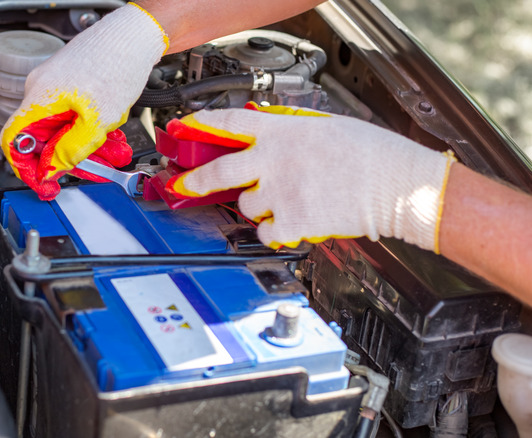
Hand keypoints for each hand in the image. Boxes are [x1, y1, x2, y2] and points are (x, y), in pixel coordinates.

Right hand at [0, 3, 168, 199]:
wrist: (136, 35)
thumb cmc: (117, 63)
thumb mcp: (97, 120)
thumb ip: (71, 149)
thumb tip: (52, 169)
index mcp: (40, 98)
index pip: (12, 140)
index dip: (24, 167)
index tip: (42, 183)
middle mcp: (42, 90)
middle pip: (43, 138)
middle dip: (68, 159)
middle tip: (89, 171)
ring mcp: (58, 87)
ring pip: (64, 128)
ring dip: (87, 146)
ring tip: (112, 153)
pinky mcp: (73, 84)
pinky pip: (75, 115)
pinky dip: (92, 129)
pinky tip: (112, 136)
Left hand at [166, 106, 456, 250]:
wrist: (396, 184)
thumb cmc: (370, 154)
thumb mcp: (323, 128)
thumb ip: (289, 132)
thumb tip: (267, 138)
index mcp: (283, 131)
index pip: (230, 122)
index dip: (201, 124)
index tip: (183, 127)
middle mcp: (274, 160)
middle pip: (219, 171)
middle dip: (194, 180)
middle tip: (182, 184)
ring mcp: (279, 192)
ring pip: (246, 205)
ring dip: (257, 206)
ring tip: (285, 200)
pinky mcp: (291, 221)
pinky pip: (266, 231)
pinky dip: (274, 231)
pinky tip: (292, 221)